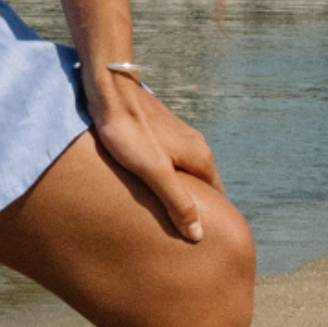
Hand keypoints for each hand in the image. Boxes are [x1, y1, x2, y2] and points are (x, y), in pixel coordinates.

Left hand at [86, 71, 223, 241]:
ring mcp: (179, 136)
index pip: (217, 196)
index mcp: (201, 158)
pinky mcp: (162, 130)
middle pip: (202, 184)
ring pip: (185, 171)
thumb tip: (198, 235)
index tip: (194, 236)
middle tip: (176, 228)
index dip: (208, 217)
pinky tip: (147, 182)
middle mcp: (197, 145)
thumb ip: (177, 202)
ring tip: (161, 209)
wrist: (110, 90)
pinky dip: (165, 174)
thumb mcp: (153, 171)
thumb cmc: (128, 131)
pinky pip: (171, 159)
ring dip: (177, 189)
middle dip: (194, 204)